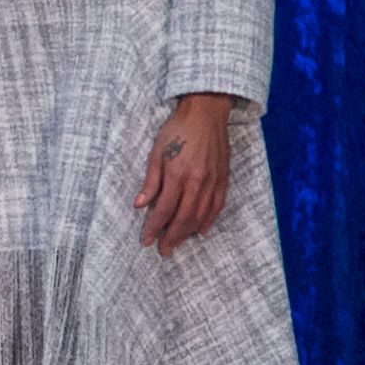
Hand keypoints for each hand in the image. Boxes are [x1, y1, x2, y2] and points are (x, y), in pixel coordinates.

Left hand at [137, 92, 231, 251]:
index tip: (146, 241)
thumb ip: (151, 181)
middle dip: (172, 236)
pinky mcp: (224, 178)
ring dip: (188, 232)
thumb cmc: (177, 130)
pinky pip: (217, 205)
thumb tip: (139, 205)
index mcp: (178, 174)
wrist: (206, 114)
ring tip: (177, 243)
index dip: (154, 228)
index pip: (163, 210)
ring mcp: (213, 181)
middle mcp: (198, 181)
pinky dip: (209, 220)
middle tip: (163, 250)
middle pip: (183, 217)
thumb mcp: (156, 152)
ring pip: (201, 215)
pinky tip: (200, 230)